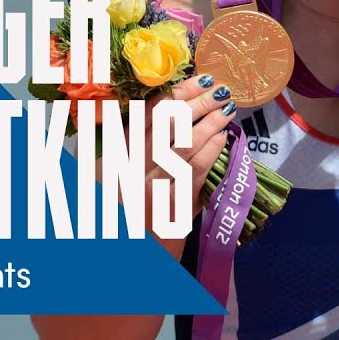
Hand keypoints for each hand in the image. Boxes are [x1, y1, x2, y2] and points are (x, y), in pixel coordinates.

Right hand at [100, 74, 233, 218]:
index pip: (146, 112)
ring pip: (185, 144)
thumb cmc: (121, 214)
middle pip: (168, 123)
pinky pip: (196, 171)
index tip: (199, 80)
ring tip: (227, 107)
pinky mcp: (172, 209)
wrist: (128, 259)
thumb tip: (173, 108)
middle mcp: (129, 169)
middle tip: (220, 87)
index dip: (177, 93)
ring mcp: (150, 188)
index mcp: (112, 155)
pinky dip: (212, 149)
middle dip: (198, 102)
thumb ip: (132, 145)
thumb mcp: (111, 176)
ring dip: (210, 121)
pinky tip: (222, 137)